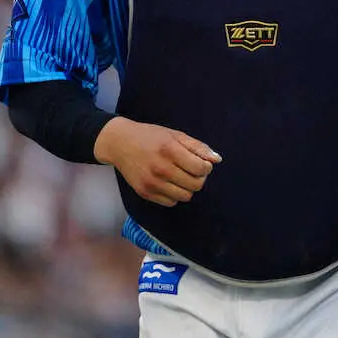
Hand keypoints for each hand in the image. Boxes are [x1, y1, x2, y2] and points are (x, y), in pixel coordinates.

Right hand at [94, 117, 220, 206]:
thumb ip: (198, 147)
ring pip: (185, 196)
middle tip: (193, 170)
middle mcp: (160, 169)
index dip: (206, 167)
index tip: (201, 162)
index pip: (201, 168)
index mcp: (169, 151)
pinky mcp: (144, 193)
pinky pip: (171, 202)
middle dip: (199, 178)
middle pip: (196, 184)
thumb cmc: (151, 137)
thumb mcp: (175, 135)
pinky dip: (175, 194)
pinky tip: (170, 183)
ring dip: (188, 187)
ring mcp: (151, 183)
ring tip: (182, 176)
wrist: (120, 144)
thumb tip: (217, 160)